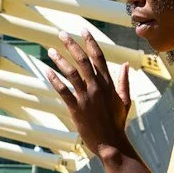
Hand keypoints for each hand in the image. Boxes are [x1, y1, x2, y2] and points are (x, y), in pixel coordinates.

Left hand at [41, 30, 133, 157]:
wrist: (111, 143)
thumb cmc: (117, 123)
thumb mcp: (124, 100)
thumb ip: (124, 81)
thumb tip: (126, 64)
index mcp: (108, 83)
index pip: (98, 57)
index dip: (90, 42)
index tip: (83, 29)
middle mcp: (97, 87)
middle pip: (83, 60)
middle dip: (72, 45)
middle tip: (61, 34)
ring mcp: (86, 97)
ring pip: (71, 73)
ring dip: (60, 60)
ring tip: (51, 51)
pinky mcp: (76, 108)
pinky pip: (63, 91)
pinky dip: (54, 80)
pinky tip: (47, 71)